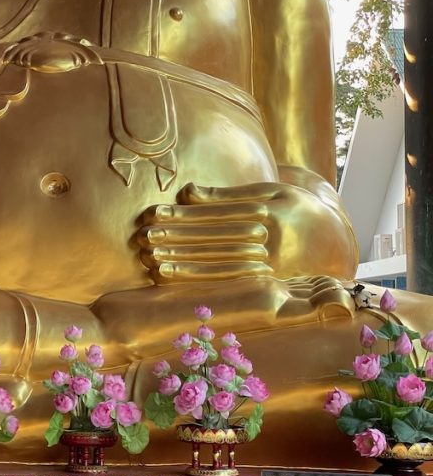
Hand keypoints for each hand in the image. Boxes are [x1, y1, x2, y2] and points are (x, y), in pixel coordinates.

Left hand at [137, 180, 356, 283]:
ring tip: (151, 256)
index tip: (154, 212)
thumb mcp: (271, 192)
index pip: (217, 215)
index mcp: (270, 213)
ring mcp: (269, 266)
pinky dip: (196, 278)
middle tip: (144, 235)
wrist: (332, 241)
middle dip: (176, 237)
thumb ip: (228, 195)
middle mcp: (270, 242)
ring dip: (182, 260)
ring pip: (216, 263)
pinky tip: (172, 275)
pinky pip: (225, 282)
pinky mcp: (266, 284)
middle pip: (213, 239)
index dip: (183, 214)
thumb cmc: (295, 209)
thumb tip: (188, 192)